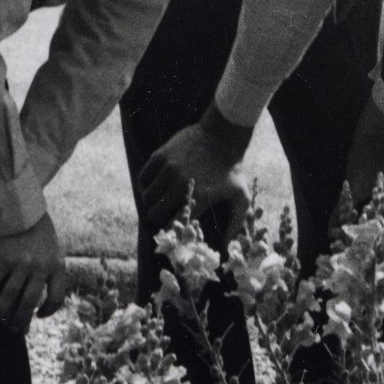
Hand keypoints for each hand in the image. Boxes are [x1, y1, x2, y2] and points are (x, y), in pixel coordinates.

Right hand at [0, 211, 68, 331]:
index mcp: (57, 264)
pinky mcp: (5, 258)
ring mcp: (23, 264)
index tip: (39, 316)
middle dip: (20, 320)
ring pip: (10, 296)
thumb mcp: (51, 246)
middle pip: (30, 302)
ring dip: (0, 312)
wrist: (21, 200)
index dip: (49, 309)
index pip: (57, 295)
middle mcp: (42, 267)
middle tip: (13, 331)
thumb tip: (41, 296)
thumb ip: (48, 270)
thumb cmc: (36, 223)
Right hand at [136, 120, 251, 232]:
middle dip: (157, 219)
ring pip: (147, 197)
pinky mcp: (160, 156)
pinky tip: (153, 188)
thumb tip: (228, 249)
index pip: (175, 224)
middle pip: (155, 213)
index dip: (172, 231)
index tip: (172, 232)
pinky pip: (143, 178)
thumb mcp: (241, 196)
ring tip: (157, 204)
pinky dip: (144, 186)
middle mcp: (181, 184)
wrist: (223, 135)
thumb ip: (236, 224)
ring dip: (150, 204)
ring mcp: (169, 169)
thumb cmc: (232, 169)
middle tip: (162, 218)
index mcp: (200, 197)